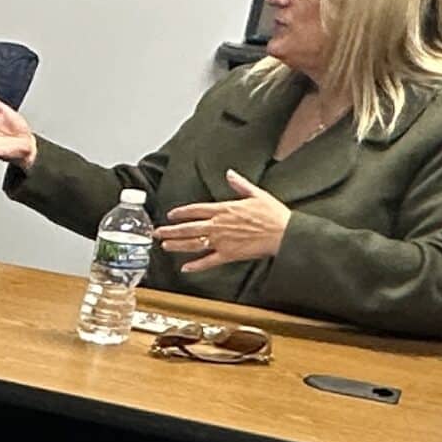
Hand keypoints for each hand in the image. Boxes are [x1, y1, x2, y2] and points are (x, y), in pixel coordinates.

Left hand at [160, 169, 289, 272]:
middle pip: (188, 228)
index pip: (195, 210)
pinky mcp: (228, 255)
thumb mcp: (256, 194)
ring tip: (164, 246)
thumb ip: (240, 184)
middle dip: (170, 230)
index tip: (170, 215)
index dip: (181, 213)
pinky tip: (185, 268)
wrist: (284, 232)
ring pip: (193, 244)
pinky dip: (195, 266)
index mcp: (223, 209)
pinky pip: (208, 261)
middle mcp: (218, 225)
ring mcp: (221, 241)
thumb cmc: (273, 213)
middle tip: (156, 232)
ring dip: (177, 245)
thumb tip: (230, 173)